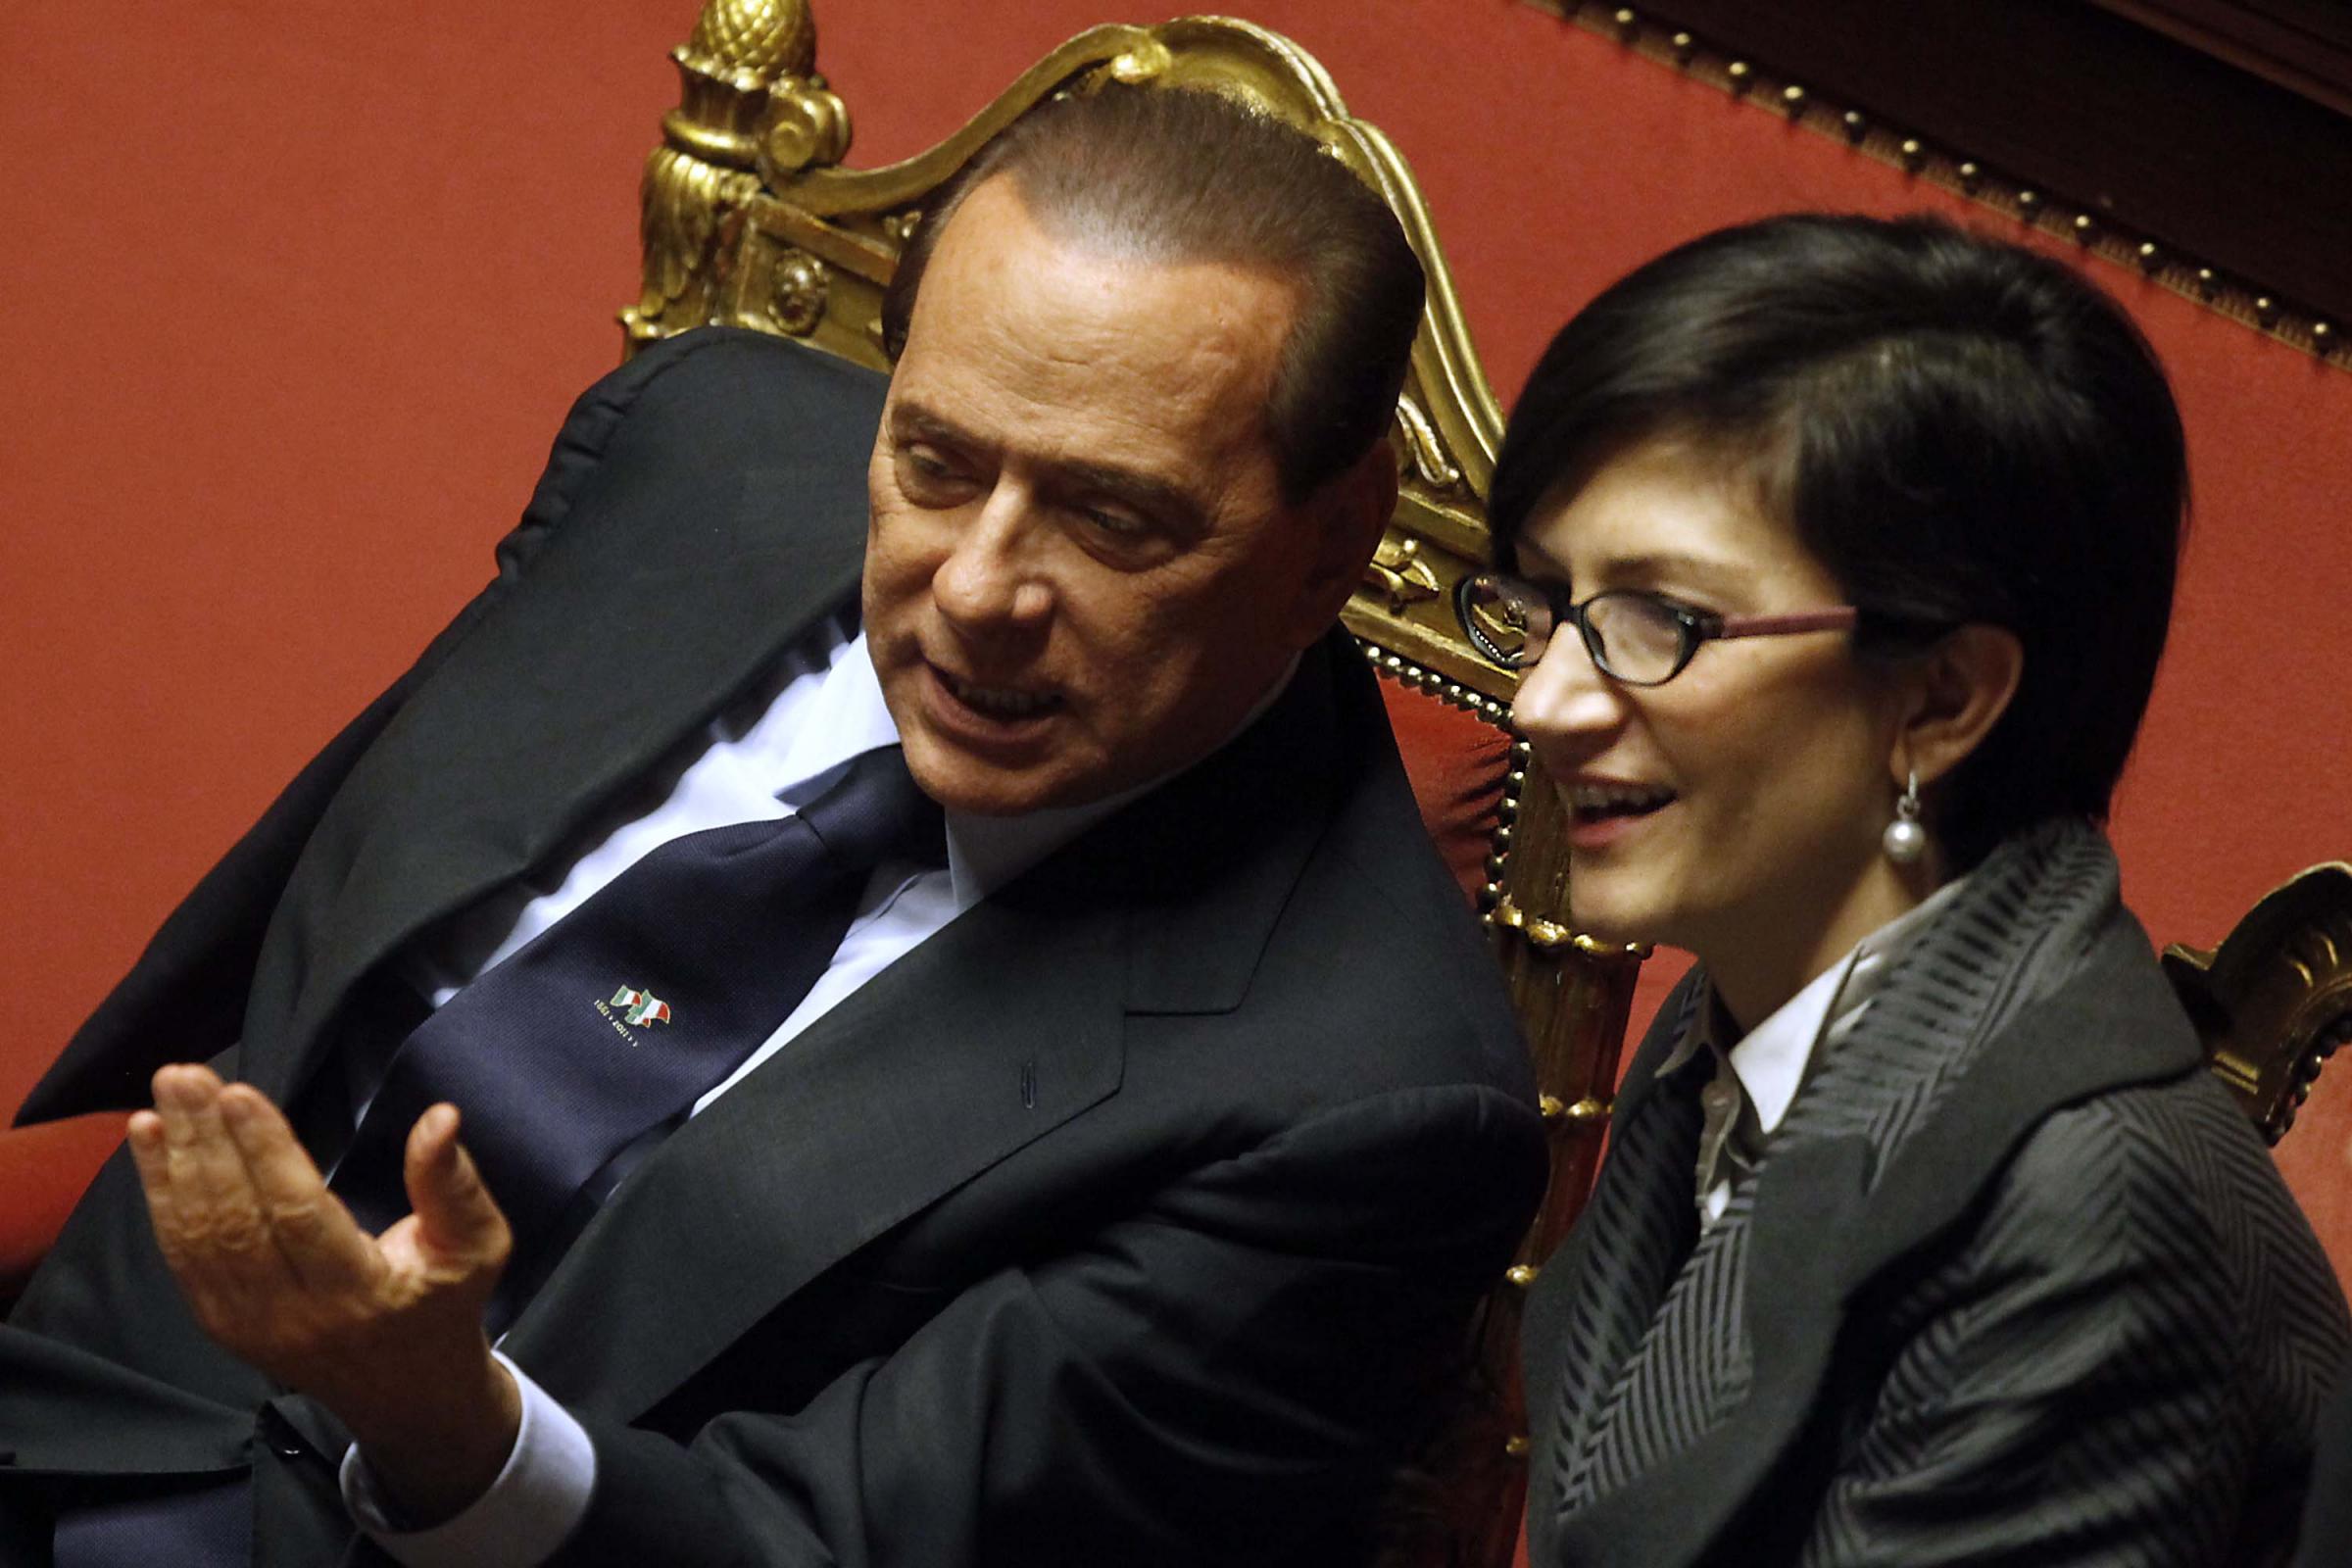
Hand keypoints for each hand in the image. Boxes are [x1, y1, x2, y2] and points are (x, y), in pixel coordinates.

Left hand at [128, 1064, 522, 1523]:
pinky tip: (149, 1141)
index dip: (265, 1152)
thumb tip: (439, 1117)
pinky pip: (181, 1253)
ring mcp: (248, 1323)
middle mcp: (293, 1314)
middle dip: (206, 1141)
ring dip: (175, 1160)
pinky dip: (160, 1194)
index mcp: (361, 1293)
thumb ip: (455, 1183)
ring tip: (167, 1093)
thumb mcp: (477, 1245)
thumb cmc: (444, 1303)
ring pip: (199, 1234)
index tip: (237, 1093)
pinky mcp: (220, 1322)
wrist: (406, 1395)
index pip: (299, 1213)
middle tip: (185, 1077)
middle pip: (236, 1218)